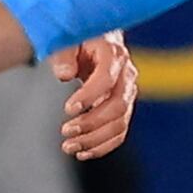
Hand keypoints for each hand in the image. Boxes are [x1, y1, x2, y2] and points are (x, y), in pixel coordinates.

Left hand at [50, 32, 136, 158]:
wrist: (97, 42)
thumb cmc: (80, 40)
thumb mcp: (68, 40)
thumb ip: (64, 55)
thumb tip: (64, 74)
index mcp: (114, 55)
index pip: (106, 79)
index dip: (89, 96)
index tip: (68, 109)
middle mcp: (127, 75)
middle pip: (117, 107)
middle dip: (91, 123)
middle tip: (65, 131)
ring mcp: (128, 94)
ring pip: (119, 124)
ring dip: (94, 140)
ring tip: (69, 146)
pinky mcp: (123, 109)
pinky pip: (119, 133)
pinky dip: (103, 146)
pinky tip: (83, 153)